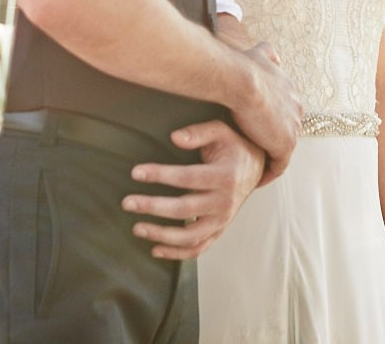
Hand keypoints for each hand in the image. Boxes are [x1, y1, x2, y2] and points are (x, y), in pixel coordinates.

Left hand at [121, 119, 265, 260]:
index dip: (160, 175)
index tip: (136, 173)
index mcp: (226, 176)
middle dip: (152, 206)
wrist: (256, 169)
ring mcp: (223, 221)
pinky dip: (176, 253)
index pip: (187, 177)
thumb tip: (175, 137)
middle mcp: (226, 202)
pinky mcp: (219, 231)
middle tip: (128, 203)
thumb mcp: (222, 131)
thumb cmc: (234, 148)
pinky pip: (198, 248)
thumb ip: (198, 132)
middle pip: (185, 209)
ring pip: (190, 236)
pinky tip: (155, 249)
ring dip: (161, 235)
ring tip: (137, 228)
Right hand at [228, 43, 301, 184]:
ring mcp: (293, 128)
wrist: (241, 80)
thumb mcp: (259, 54)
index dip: (271, 122)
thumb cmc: (243, 67)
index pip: (284, 111)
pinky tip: (255, 180)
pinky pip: (279, 166)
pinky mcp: (285, 145)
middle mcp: (297, 109)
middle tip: (254, 153)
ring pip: (282, 148)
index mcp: (291, 91)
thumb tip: (273, 55)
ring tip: (253, 169)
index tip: (257, 131)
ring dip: (269, 159)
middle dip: (272, 141)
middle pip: (285, 130)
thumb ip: (267, 54)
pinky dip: (268, 174)